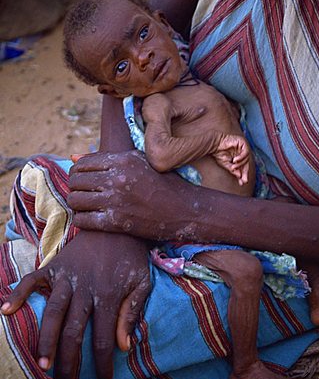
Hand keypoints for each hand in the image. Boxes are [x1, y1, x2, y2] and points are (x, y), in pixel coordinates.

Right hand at [0, 231, 150, 378]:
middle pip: (73, 330)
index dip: (103, 362)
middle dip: (68, 360)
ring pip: (53, 312)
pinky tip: (6, 310)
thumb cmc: (131, 255)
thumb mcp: (142, 281)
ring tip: (42, 362)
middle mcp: (85, 287)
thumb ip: (132, 312)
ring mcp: (67, 275)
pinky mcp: (55, 265)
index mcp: (109, 294)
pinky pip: (33, 279)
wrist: (116, 223)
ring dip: (46, 338)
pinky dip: (19, 294)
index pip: (103, 337)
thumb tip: (122, 345)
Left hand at [67, 150, 194, 240]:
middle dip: (75, 187)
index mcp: (122, 160)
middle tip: (83, 193)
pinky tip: (90, 218)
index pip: (82, 163)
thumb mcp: (139, 161)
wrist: (184, 210)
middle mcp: (117, 178)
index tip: (83, 178)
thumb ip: (107, 158)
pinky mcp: (116, 222)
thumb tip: (73, 157)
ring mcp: (115, 201)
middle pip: (75, 181)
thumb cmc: (163, 183)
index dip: (78, 171)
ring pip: (75, 200)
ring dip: (77, 204)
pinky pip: (83, 220)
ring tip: (85, 205)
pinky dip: (82, 220)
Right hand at [214, 134, 250, 185]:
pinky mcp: (243, 142)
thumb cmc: (219, 153)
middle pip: (247, 163)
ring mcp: (243, 147)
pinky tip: (235, 160)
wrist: (214, 144)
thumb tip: (240, 176)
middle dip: (245, 172)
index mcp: (238, 157)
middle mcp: (242, 152)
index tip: (242, 183)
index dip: (243, 175)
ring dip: (240, 164)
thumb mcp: (226, 164)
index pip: (243, 167)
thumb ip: (233, 170)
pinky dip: (241, 157)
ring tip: (233, 167)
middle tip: (244, 179)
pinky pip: (245, 152)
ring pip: (246, 159)